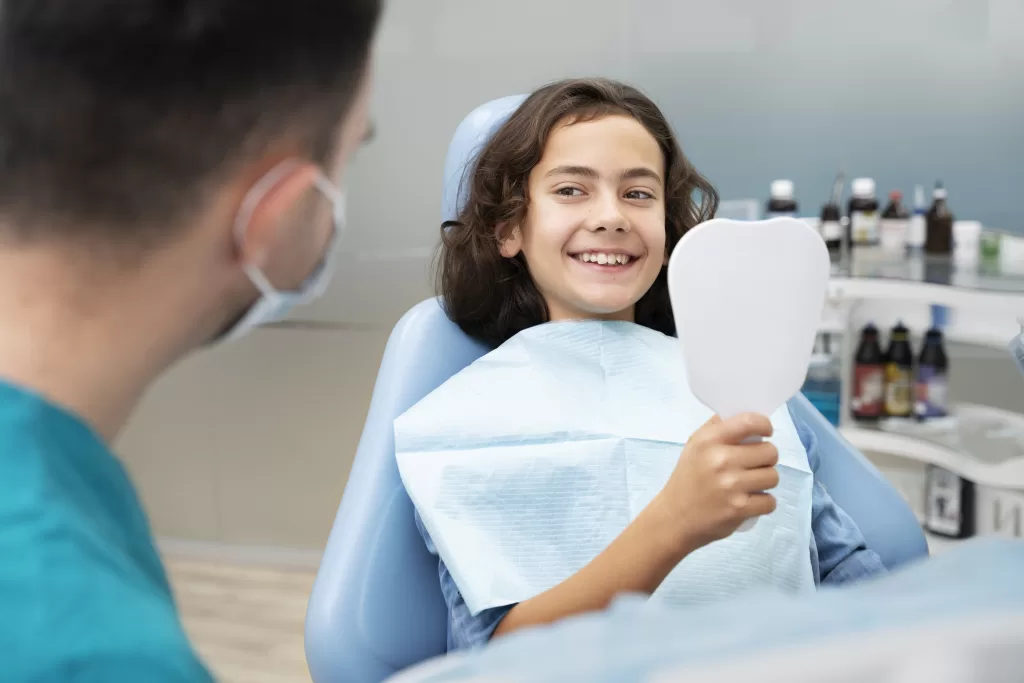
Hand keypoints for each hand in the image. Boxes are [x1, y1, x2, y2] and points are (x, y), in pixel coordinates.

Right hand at [652, 413, 778, 551]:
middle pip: (770, 452)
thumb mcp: (694, 445)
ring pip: (773, 476)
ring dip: (766, 481)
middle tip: (754, 465)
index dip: (764, 425)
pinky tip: (749, 501)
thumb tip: (744, 414)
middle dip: (766, 458)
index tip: (765, 433)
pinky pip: (770, 501)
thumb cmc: (687, 478)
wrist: (674, 518)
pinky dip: (763, 503)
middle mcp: (721, 460)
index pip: (750, 422)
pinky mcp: (739, 509)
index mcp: (709, 440)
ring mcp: (731, 485)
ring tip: (751, 484)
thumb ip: (717, 427)